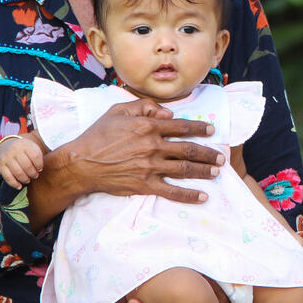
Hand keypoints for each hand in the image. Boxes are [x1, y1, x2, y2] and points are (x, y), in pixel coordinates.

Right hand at [0, 138, 43, 188]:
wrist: (7, 146)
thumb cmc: (24, 150)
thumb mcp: (32, 148)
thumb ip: (38, 157)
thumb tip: (39, 170)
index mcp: (25, 144)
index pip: (35, 156)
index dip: (39, 165)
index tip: (40, 169)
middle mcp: (14, 150)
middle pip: (27, 165)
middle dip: (33, 173)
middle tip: (35, 176)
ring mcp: (6, 157)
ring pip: (18, 172)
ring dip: (25, 179)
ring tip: (28, 180)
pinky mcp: (0, 165)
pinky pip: (8, 177)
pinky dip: (14, 184)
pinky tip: (19, 186)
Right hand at [29, 99, 225, 228]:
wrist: (81, 163)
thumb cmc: (98, 134)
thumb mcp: (118, 110)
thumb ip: (145, 106)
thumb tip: (169, 114)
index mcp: (148, 126)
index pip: (181, 126)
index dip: (199, 128)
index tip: (211, 131)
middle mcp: (153, 146)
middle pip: (188, 149)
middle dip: (208, 152)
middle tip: (221, 156)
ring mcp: (150, 167)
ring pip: (184, 169)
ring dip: (203, 170)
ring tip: (216, 172)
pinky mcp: (144, 185)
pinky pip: (171, 191)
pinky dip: (188, 195)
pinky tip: (202, 196)